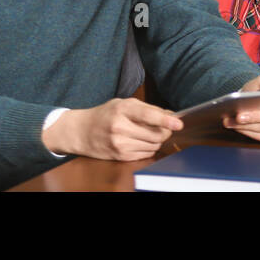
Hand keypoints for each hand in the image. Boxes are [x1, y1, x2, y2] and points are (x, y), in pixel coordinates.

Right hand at [42, 98, 180, 160]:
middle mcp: (120, 127)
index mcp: (122, 109)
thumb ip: (147, 108)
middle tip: (165, 127)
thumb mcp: (123, 103)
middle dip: (165, 131)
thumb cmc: (105, 114)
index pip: (148, 115)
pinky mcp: (120, 156)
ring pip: (153, 145)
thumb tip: (171, 115)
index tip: (178, 123)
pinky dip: (150, 148)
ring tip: (150, 133)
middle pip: (155, 134)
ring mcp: (119, 143)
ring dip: (158, 140)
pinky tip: (142, 141)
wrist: (80, 131)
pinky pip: (146, 154)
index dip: (166, 120)